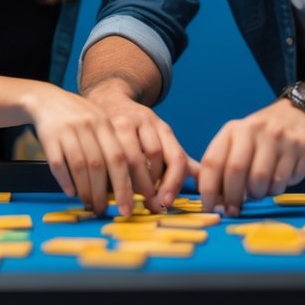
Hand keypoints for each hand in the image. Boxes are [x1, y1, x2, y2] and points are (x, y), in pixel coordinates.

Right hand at [22, 85, 136, 215]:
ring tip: (90, 204)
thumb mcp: (99, 123)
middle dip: (104, 192)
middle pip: (99, 165)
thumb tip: (127, 183)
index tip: (128, 206)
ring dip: (86, 190)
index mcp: (105, 124)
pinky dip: (65, 181)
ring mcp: (67, 131)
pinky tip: (71, 192)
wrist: (47, 99)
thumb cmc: (78, 117)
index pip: (120, 158)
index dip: (125, 184)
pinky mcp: (49, 137)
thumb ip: (112, 146)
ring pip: (79, 166)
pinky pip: (58, 163)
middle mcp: (88, 126)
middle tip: (107, 210)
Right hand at [84, 80, 192, 212]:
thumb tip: (201, 179)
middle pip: (155, 156)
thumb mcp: (158, 139)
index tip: (166, 203)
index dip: (173, 183)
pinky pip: (109, 155)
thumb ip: (176, 159)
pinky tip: (110, 188)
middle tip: (148, 205)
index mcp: (162, 128)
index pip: (176, 157)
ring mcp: (123, 121)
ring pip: (131, 157)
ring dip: (132, 183)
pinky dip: (112, 176)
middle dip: (152, 186)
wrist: (107, 99)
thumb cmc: (136, 129)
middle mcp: (146, 121)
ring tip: (129, 199)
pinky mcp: (103, 124)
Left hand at [198, 99, 304, 216]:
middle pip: (236, 171)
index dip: (208, 189)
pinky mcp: (298, 147)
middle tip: (234, 210)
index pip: (213, 161)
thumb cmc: (262, 137)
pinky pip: (283, 180)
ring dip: (257, 194)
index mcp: (232, 130)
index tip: (209, 207)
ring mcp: (277, 137)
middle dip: (233, 197)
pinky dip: (276, 189)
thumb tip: (215, 201)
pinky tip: (276, 182)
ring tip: (258, 192)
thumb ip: (225, 166)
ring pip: (261, 179)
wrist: (298, 115)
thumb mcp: (239, 142)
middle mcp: (253, 130)